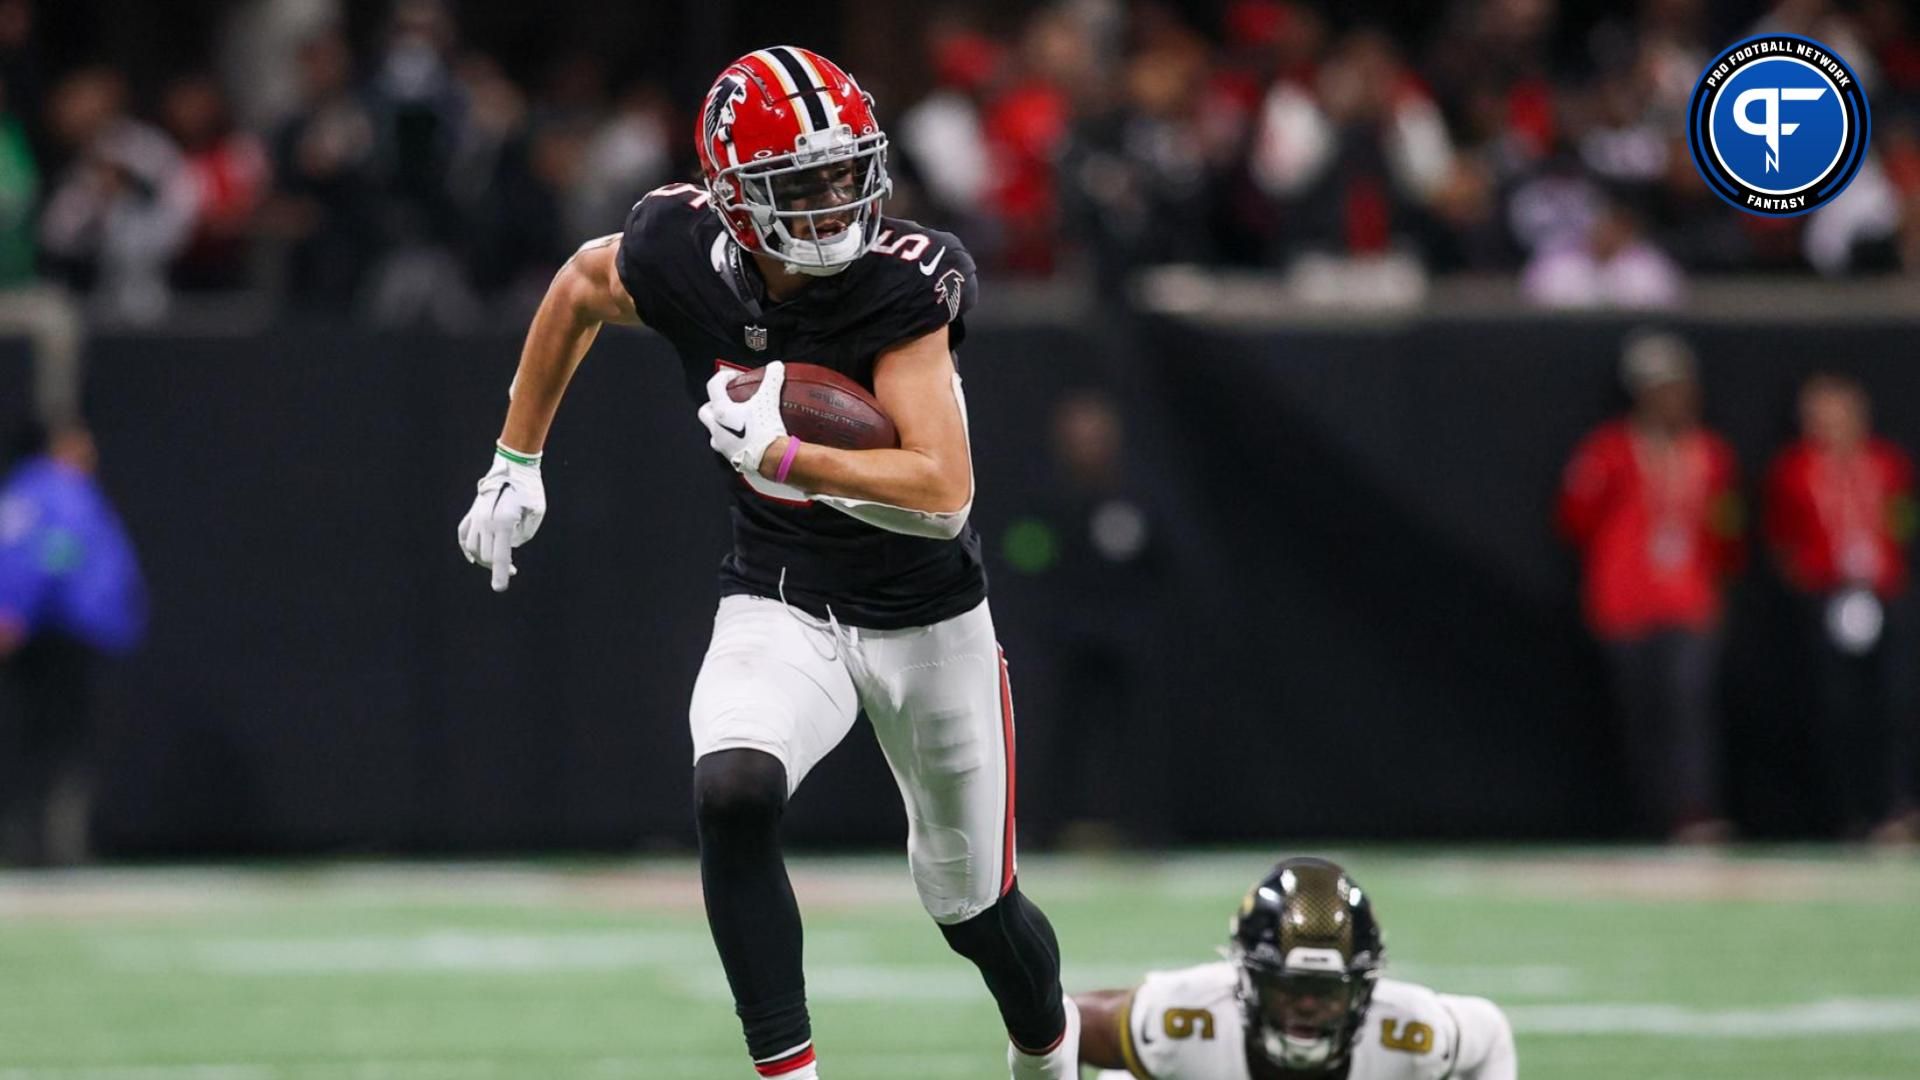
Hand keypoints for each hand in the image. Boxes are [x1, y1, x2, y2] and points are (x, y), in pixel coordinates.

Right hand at [456, 447, 546, 591]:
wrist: (514, 466)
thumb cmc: (530, 489)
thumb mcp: (536, 513)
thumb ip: (523, 534)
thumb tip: (508, 545)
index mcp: (504, 521)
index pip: (501, 555)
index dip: (501, 574)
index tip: (500, 588)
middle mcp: (486, 521)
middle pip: (487, 555)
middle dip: (498, 567)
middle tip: (513, 571)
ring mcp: (476, 516)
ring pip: (473, 548)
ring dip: (484, 559)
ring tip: (499, 563)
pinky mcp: (472, 512)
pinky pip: (463, 534)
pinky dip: (467, 548)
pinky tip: (472, 558)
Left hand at [698, 361, 787, 476]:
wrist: (771, 460)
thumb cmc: (764, 432)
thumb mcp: (769, 400)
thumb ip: (771, 380)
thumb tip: (775, 367)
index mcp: (721, 412)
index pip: (714, 386)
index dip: (723, 377)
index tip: (734, 377)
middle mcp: (717, 429)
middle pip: (705, 412)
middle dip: (714, 404)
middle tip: (729, 400)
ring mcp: (723, 445)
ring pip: (713, 432)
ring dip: (721, 424)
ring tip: (737, 420)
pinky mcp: (732, 458)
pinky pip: (727, 447)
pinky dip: (733, 440)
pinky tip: (747, 437)